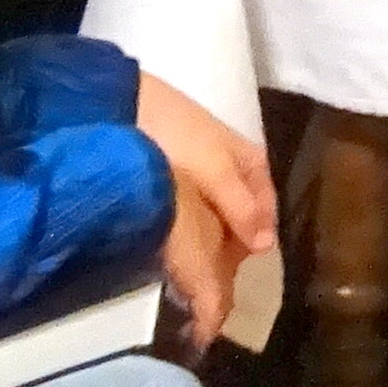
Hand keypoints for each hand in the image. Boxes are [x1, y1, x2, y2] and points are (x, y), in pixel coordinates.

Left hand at [133, 74, 274, 326]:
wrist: (122, 103)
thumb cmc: (176, 133)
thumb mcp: (216, 168)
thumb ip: (241, 207)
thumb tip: (265, 247)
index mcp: (254, 164)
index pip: (265, 218)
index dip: (249, 250)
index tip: (228, 283)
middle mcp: (234, 173)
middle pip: (240, 223)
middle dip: (227, 253)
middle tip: (204, 283)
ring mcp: (203, 178)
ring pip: (215, 222)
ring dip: (206, 247)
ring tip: (185, 273)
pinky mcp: (174, 183)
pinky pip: (191, 218)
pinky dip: (185, 236)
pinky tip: (170, 249)